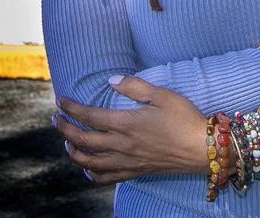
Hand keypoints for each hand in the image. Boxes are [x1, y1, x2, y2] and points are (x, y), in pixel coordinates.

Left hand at [53, 76, 208, 184]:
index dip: (71, 108)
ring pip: (91, 162)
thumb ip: (134, 86)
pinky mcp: (136, 172)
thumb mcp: (161, 95)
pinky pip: (109, 178)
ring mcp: (128, 161)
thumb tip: (111, 80)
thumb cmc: (184, 119)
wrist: (203, 149)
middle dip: (65, 130)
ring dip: (74, 153)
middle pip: (83, 140)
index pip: (89, 116)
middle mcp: (122, 145)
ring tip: (67, 143)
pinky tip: (89, 170)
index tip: (61, 100)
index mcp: (126, 123)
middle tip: (56, 120)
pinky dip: (94, 175)